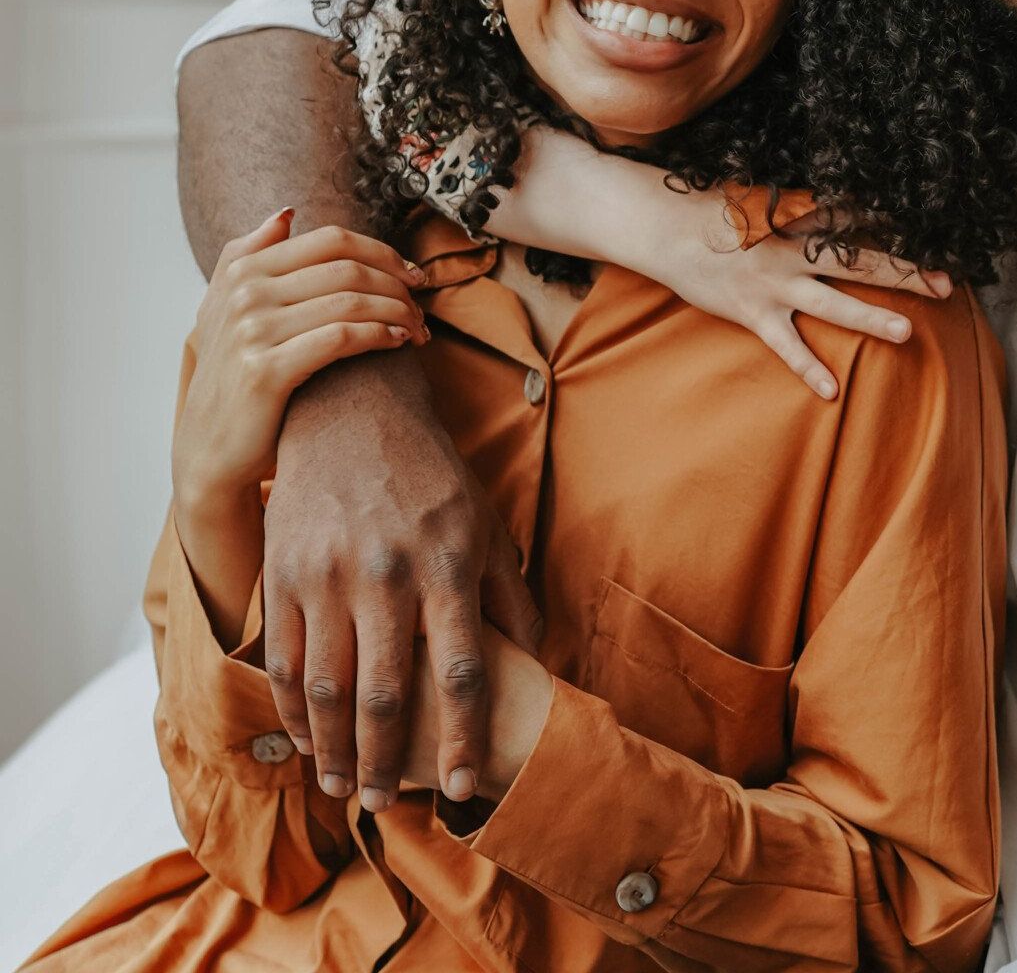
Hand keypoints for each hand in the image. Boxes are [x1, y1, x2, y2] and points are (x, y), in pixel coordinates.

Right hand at [172, 210, 429, 510]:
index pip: (332, 240)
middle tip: (421, 308)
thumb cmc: (232, 374)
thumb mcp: (227, 308)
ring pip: (352, 301)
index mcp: (242, 269)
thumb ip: (249, 256)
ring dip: (399, 313)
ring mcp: (252, 330)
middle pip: (348, 268)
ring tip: (417, 330)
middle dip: (397, 285)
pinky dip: (381, 335)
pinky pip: (342, 337)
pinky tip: (398, 343)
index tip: (413, 276)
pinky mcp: (265, 370)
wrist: (210, 449)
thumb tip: (287, 213)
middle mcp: (244, 293)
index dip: (383, 253)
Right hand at [261, 345, 544, 812]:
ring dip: (338, 751)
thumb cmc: (429, 473)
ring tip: (347, 786)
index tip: (468, 784)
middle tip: (390, 804)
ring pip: (328, 690)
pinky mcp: (282, 574)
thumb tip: (536, 662)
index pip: (463, 669)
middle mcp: (386, 575)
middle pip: (387, 694)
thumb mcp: (484, 522)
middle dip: (391, 761)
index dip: (466, 736)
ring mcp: (327, 576)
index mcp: (446, 563)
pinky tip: (310, 740)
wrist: (350, 410)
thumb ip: (508, 595)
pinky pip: (283, 662)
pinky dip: (294, 714)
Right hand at [491, 126, 952, 400]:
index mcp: (799, 214)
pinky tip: (834, 392)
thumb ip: (801, 202)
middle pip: (859, 260)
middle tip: (945, 284)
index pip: (857, 217)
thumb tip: (841, 199)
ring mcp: (773, 283)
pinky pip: (786, 345)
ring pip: (832, 304)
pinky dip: (808, 369)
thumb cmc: (714, 209)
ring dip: (871, 317)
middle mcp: (793, 248)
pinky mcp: (752, 312)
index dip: (897, 224)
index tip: (936, 230)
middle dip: (905, 272)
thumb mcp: (762, 195)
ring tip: (908, 332)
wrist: (661, 226)